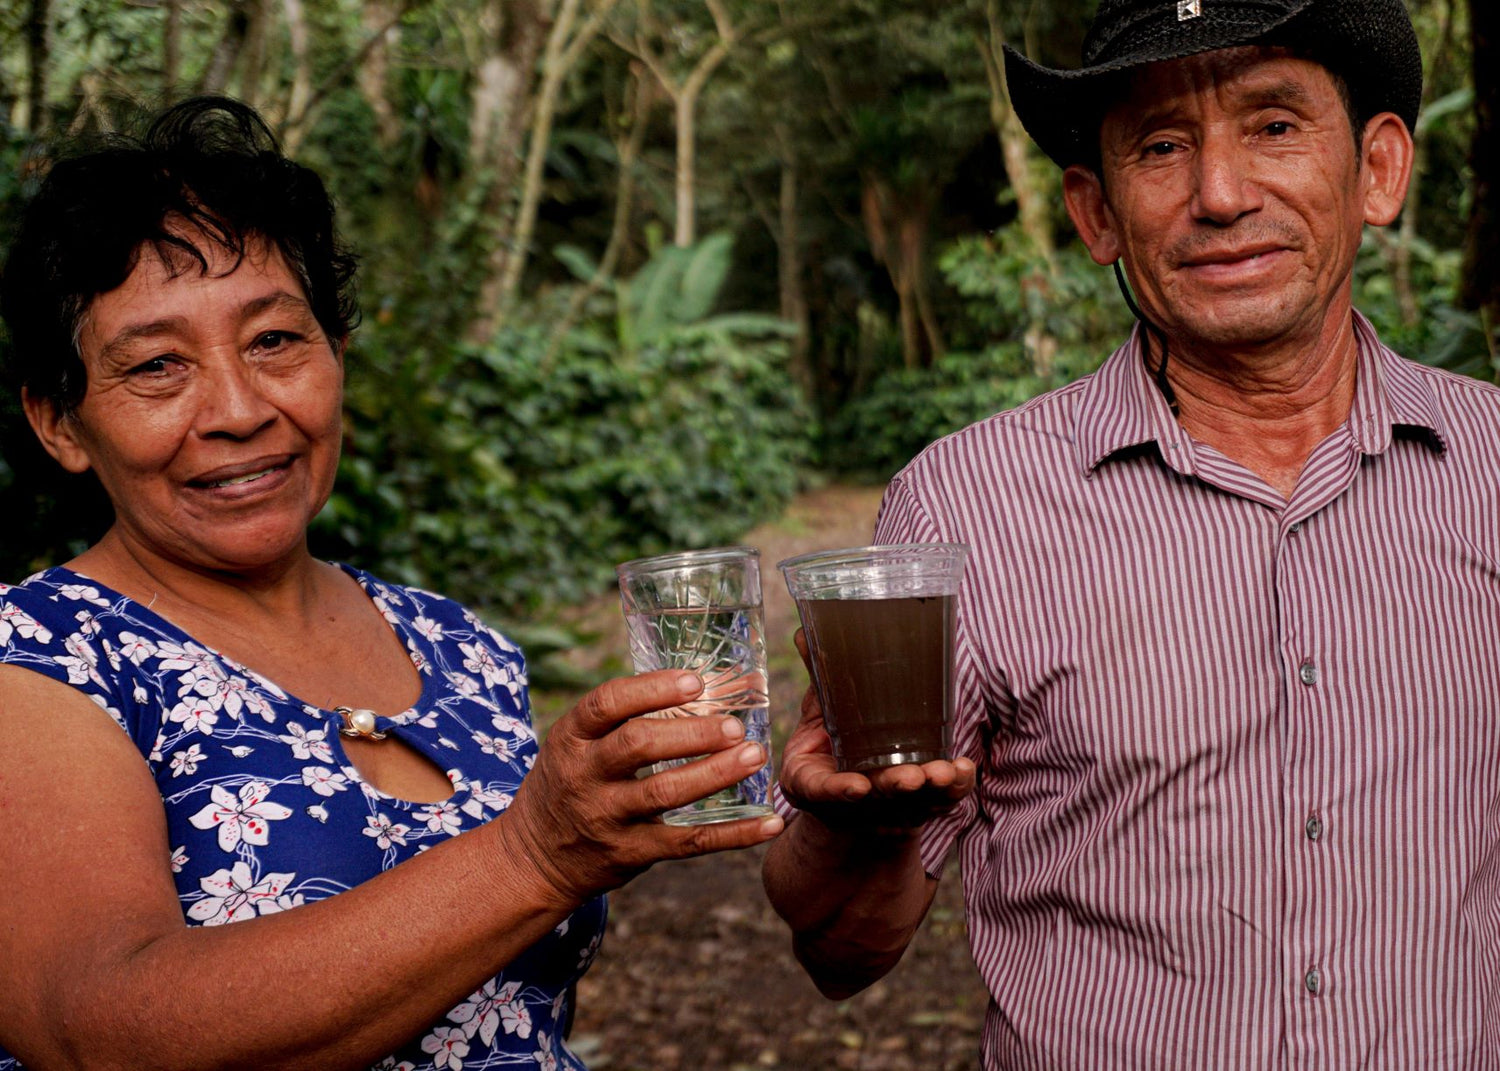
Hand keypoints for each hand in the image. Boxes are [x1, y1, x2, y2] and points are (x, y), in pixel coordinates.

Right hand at [499, 670, 782, 907]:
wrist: (535, 858)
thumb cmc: (569, 782)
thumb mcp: (575, 744)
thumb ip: (621, 720)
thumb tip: (701, 686)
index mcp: (571, 738)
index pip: (606, 704)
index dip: (652, 689)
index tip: (695, 682)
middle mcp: (585, 775)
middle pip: (639, 745)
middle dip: (692, 733)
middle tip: (734, 725)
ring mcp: (607, 817)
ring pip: (665, 793)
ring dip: (715, 774)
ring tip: (755, 756)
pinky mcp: (630, 854)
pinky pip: (688, 843)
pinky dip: (733, 834)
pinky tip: (768, 824)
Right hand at [778, 630, 974, 835]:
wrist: (852, 792)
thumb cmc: (829, 747)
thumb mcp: (817, 717)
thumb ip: (818, 679)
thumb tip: (804, 633)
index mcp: (817, 783)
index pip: (826, 790)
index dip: (841, 790)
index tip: (858, 787)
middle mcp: (855, 799)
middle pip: (877, 796)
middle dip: (895, 785)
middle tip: (910, 778)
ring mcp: (891, 804)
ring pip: (914, 799)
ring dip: (930, 785)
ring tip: (943, 772)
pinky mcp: (924, 802)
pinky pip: (944, 797)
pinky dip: (956, 784)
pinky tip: (964, 768)